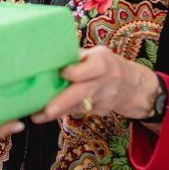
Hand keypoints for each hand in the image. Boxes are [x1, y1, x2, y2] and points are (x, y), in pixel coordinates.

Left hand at [30, 46, 159, 123]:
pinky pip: (78, 111)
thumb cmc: (105, 64)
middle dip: (62, 102)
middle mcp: (102, 83)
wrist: (131, 85)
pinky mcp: (97, 111)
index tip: (60, 72)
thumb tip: (48, 53)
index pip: (87, 70)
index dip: (72, 72)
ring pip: (77, 107)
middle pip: (81, 93)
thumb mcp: (96, 54)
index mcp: (102, 64)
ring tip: (36, 116)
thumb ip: (76, 56)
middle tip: (45, 110)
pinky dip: (62, 112)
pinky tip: (45, 114)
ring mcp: (101, 99)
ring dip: (57, 111)